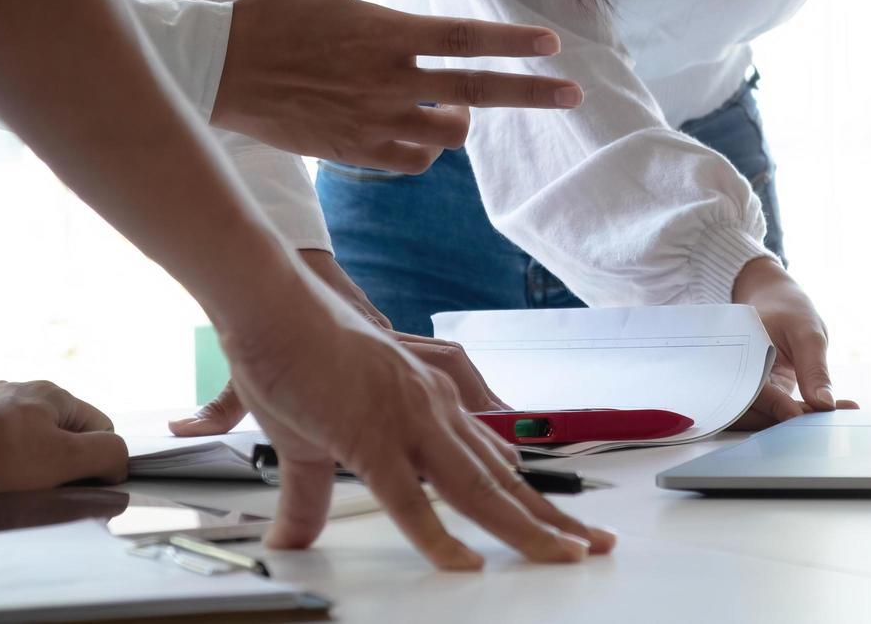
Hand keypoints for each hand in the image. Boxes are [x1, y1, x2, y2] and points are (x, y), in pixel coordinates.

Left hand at [0, 380, 127, 496]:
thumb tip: (117, 462)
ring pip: (19, 445)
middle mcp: (20, 393)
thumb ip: (106, 454)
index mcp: (53, 395)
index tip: (72, 487)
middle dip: (51, 468)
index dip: (94, 463)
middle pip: (57, 439)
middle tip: (32, 492)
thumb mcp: (63, 458)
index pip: (100, 430)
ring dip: (16, 469)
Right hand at [212, 0, 582, 172]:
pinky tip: (419, 131)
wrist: (220, 71)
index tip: (553, 44)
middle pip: (478, 92)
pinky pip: (414, 161)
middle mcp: (389, 80)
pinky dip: (426, 149)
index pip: (467, 37)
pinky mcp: (356, 151)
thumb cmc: (270, 10)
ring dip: (464, 122)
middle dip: (533, 94)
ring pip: (449, 133)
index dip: (514, 41)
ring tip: (458, 109)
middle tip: (574, 96)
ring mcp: (374, 121)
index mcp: (388, 32)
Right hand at [218, 264, 615, 568]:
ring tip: (562, 557)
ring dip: (523, 527)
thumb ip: (314, 493)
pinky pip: (410, 499)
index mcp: (433, 407)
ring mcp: (411, 424)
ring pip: (478, 489)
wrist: (275, 308)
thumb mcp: (312, 441)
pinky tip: (462, 562)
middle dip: (551, 518)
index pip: (494, 463)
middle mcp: (437, 413)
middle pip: (504, 480)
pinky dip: (438, 535)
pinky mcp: (371, 437)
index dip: (530, 498)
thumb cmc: (299, 359)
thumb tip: (298, 535)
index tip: (563, 526)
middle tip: (595, 546)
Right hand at [729, 257, 857, 429]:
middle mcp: (736, 376)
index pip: (749, 390)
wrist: (777, 301)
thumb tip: (824, 405)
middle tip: (826, 418)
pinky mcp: (766, 396)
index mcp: (736, 356)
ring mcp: (750, 388)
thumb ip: (814, 369)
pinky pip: (781, 412)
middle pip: (752, 413)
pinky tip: (839, 408)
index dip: (772, 405)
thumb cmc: (788, 309)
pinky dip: (806, 413)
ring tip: (838, 411)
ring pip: (767, 417)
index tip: (798, 415)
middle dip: (787, 421)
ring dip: (799, 420)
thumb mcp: (807, 332)